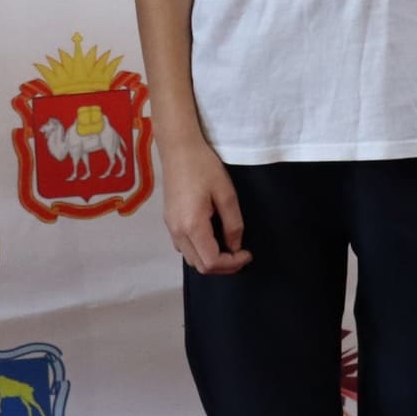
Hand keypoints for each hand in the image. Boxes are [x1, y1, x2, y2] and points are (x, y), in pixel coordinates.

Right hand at [160, 135, 249, 274]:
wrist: (178, 149)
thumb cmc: (204, 167)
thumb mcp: (226, 193)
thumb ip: (233, 223)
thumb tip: (235, 246)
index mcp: (192, 225)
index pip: (212, 261)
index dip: (232, 263)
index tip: (247, 253)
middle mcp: (177, 232)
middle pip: (200, 266)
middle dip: (223, 266)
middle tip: (240, 254)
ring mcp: (170, 227)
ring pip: (190, 259)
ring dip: (210, 260)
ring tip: (228, 249)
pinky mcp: (168, 221)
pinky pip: (183, 247)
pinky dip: (199, 251)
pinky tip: (211, 238)